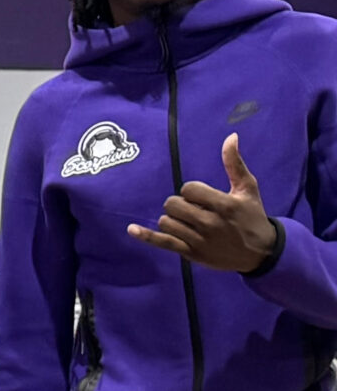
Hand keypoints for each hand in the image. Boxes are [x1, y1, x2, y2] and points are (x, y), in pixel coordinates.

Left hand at [129, 133, 280, 272]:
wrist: (259, 252)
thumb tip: (230, 137)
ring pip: (166, 222)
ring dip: (172, 218)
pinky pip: (162, 242)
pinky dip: (145, 235)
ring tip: (188, 220)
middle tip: (193, 208)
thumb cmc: (252, 216)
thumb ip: (235, 164)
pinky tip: (131, 229)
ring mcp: (199, 240)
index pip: (189, 190)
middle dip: (179, 203)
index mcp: (224, 205)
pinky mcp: (190, 253)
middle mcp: (210, 223)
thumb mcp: (247, 188)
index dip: (191, 190)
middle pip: (173, 205)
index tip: (201, 196)